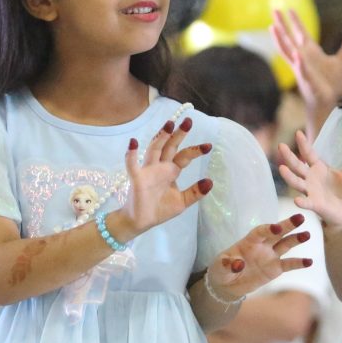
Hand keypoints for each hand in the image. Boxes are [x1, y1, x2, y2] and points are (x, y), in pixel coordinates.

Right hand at [120, 116, 213, 236]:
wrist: (141, 222)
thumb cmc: (160, 209)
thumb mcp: (182, 202)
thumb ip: (195, 192)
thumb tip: (210, 182)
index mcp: (171, 171)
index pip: (184, 156)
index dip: (195, 150)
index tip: (209, 146)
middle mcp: (160, 167)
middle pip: (170, 146)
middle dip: (178, 134)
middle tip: (189, 121)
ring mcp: (148, 171)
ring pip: (154, 149)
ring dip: (161, 137)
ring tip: (169, 124)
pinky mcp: (137, 178)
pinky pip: (132, 165)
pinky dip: (131, 154)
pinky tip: (133, 143)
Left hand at [206, 212, 314, 300]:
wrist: (227, 285)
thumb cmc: (222, 271)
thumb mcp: (219, 267)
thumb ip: (227, 264)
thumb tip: (238, 264)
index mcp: (249, 241)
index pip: (260, 232)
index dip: (268, 229)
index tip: (276, 227)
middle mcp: (262, 245)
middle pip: (277, 233)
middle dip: (288, 225)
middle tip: (300, 217)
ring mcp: (270, 256)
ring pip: (286, 245)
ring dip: (296, 239)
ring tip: (307, 234)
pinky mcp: (275, 268)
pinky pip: (289, 264)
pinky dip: (299, 263)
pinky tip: (309, 262)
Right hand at [271, 8, 341, 136]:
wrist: (327, 102)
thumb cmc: (330, 83)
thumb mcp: (341, 62)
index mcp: (310, 52)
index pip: (301, 33)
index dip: (295, 21)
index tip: (289, 9)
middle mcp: (302, 58)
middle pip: (289, 38)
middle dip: (282, 24)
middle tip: (274, 9)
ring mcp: (302, 68)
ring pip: (288, 51)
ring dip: (280, 40)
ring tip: (273, 27)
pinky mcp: (307, 79)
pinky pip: (302, 70)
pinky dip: (299, 62)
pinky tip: (296, 54)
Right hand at [277, 128, 341, 230]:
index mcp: (317, 168)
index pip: (308, 154)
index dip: (304, 144)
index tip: (298, 133)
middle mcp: (310, 178)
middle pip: (297, 166)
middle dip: (289, 157)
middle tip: (281, 145)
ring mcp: (310, 191)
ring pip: (296, 182)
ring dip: (289, 176)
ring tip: (281, 168)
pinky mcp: (314, 204)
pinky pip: (306, 202)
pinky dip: (302, 201)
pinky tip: (297, 201)